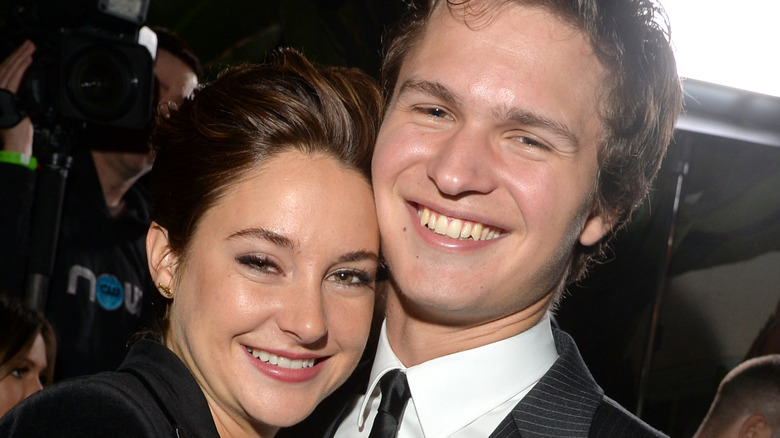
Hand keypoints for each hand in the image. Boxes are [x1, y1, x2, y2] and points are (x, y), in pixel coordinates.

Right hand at [0, 40, 34, 154]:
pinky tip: (28, 60)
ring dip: (20, 57)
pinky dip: (20, 68)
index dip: (12, 61)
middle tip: (29, 44)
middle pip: (5, 68)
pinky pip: (13, 79)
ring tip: (30, 48)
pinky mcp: (4, 98)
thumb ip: (17, 100)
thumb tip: (23, 92)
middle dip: (17, 54)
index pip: (4, 73)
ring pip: (9, 70)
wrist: (12, 145)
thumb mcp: (16, 113)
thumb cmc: (14, 134)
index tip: (23, 53)